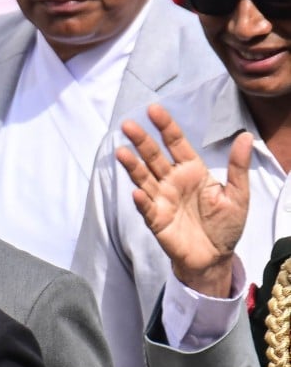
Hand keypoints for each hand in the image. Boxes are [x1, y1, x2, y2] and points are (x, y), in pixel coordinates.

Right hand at [115, 104, 252, 297]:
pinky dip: (141, 200)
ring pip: (143, 178)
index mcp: (192, 171)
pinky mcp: (156, 219)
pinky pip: (147, 207)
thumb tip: (246, 136)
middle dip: (141, 141)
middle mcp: (172, 181)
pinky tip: (136, 192)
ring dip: (132, 166)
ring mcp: (161, 199)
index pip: (176, 143)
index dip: (165, 126)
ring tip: (121, 152)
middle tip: (128, 125)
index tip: (154, 110)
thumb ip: (238, 167)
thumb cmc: (225, 225)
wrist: (215, 257)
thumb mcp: (238, 195)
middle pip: (153, 156)